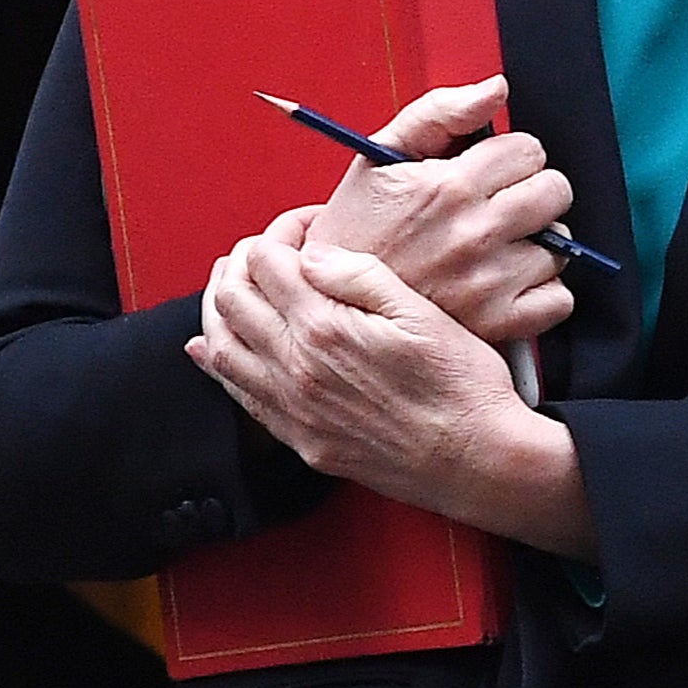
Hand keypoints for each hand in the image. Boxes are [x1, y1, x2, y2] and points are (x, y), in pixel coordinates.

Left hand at [186, 234, 596, 560]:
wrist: (474, 460)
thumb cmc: (460, 386)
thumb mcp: (420, 312)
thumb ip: (358, 274)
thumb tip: (311, 252)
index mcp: (325, 329)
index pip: (268, 261)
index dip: (282, 231)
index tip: (308, 227)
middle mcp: (296, 370)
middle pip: (232, 299)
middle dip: (242, 261)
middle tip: (269, 250)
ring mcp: (293, 409)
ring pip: (222, 347)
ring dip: (219, 307)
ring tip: (235, 285)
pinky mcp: (300, 439)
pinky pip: (239, 396)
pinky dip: (217, 364)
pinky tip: (213, 348)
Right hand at [309, 75, 576, 345]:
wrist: (327, 303)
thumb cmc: (356, 228)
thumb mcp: (382, 155)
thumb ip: (441, 111)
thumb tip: (495, 89)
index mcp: (449, 187)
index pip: (529, 149)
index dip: (509, 155)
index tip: (490, 170)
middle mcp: (474, 234)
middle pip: (554, 192)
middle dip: (531, 189)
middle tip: (500, 202)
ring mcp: (488, 284)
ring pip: (559, 245)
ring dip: (536, 241)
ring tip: (497, 244)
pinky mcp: (497, 325)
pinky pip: (558, 299)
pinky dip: (543, 290)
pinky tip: (509, 280)